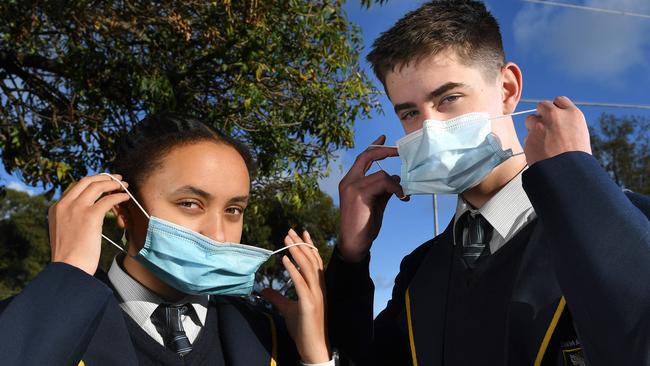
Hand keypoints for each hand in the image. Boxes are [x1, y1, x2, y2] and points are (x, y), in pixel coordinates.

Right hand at [48, 174, 129, 274]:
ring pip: (97, 186)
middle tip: (117, 178)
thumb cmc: (70, 256)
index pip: (75, 187)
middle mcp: (64, 205)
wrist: (68, 268)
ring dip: (113, 183)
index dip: (92, 182)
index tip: (104, 183)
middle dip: (103, 177)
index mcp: (56, 208)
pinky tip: (125, 198)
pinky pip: (108, 200)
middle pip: (86, 181)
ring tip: (124, 185)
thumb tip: (85, 215)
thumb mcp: (64, 232)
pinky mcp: (90, 216)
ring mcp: (76, 209)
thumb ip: (70, 220)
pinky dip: (118, 196)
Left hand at [260, 229, 329, 363]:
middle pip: (311, 260)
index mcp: (318, 288)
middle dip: (300, 244)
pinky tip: (285, 259)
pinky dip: (293, 269)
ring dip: (297, 252)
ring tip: (287, 240)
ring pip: (308, 268)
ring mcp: (316, 295)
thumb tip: (263, 290)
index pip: (315, 261)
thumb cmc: (303, 329)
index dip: (309, 246)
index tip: (302, 232)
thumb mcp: (287, 309)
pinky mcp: (309, 303)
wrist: (312, 347)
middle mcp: (319, 288)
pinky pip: (301, 282)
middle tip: (290, 231)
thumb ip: (277, 298)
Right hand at [338, 135, 404, 261]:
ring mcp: (352, 187)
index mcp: (351, 182)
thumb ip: (385, 189)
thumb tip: (397, 178)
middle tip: (400, 151)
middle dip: (384, 151)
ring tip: (403, 195)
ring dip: (396, 184)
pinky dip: (396, 189)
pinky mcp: (359, 194)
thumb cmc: (364, 224)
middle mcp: (349, 181)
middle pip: (366, 157)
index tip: (384, 138)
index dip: (374, 147)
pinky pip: (383, 184)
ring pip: (381, 174)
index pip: (362, 159)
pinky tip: (402, 198)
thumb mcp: (377, 203)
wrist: (354, 243)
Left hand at [524, 96, 591, 165]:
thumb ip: (566, 124)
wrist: (567, 174)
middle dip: (542, 114)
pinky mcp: (529, 138)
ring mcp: (540, 126)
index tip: (555, 116)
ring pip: (530, 119)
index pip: (559, 101)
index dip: (556, 109)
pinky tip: (540, 152)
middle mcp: (555, 116)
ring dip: (533, 126)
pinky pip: (527, 136)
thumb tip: (557, 121)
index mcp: (572, 114)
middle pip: (542, 105)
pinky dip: (532, 142)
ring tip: (543, 140)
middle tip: (546, 125)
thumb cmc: (577, 159)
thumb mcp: (580, 135)